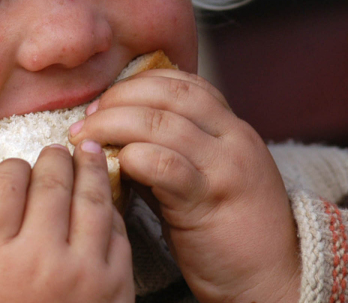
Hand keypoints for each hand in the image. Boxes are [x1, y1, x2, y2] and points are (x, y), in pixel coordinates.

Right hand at [0, 143, 133, 302]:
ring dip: (87, 167)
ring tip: (85, 153)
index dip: (11, 168)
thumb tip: (13, 193)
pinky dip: (110, 208)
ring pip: (89, 196)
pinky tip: (104, 199)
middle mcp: (40, 258)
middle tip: (54, 152)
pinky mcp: (118, 283)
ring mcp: (85, 270)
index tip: (16, 169)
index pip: (3, 185)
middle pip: (48, 182)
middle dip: (52, 159)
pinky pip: (117, 228)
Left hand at [69, 69, 300, 302]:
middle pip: (168, 94)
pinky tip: (112, 165)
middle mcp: (233, 139)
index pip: (183, 82)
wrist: (273, 277)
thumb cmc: (227, 229)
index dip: (137, 84)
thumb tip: (109, 135)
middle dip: (118, 99)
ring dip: (111, 125)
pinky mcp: (209, 199)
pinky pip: (164, 164)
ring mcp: (225, 167)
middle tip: (87, 119)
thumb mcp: (203, 176)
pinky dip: (131, 157)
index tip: (106, 101)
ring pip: (159, 123)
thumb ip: (165, 150)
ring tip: (84, 139)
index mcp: (232, 128)